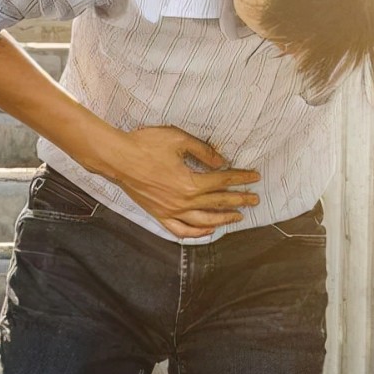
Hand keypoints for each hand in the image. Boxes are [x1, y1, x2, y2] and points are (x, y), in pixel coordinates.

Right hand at [101, 126, 260, 237]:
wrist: (118, 157)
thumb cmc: (147, 145)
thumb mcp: (179, 140)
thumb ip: (203, 152)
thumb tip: (222, 162)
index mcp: (190, 183)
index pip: (222, 182)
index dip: (241, 179)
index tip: (255, 177)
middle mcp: (183, 202)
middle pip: (217, 202)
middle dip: (239, 200)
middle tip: (254, 199)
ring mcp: (170, 211)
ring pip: (203, 221)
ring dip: (223, 219)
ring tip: (237, 217)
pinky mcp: (158, 215)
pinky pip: (180, 230)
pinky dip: (196, 234)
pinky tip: (208, 231)